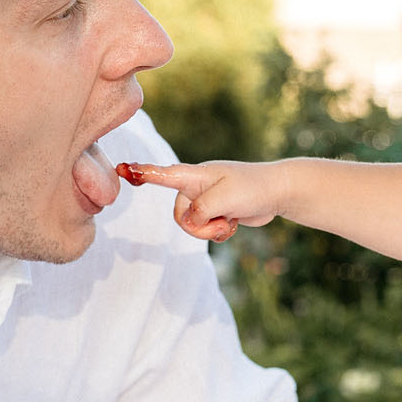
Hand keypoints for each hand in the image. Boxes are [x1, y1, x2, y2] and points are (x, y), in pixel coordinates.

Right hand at [117, 160, 282, 241]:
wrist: (278, 192)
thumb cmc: (252, 188)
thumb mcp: (225, 199)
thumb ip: (201, 211)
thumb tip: (189, 221)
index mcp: (194, 176)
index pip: (162, 175)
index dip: (142, 173)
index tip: (122, 169)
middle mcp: (196, 186)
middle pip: (180, 215)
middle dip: (199, 227)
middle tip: (222, 222)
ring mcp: (206, 199)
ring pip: (192, 226)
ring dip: (211, 231)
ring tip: (229, 222)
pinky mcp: (215, 211)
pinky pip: (206, 230)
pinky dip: (219, 232)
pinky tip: (233, 224)